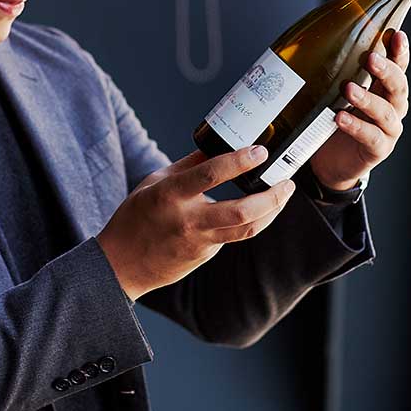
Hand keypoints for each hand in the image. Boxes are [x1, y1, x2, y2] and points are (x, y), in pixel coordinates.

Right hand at [96, 146, 297, 300]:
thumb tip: (220, 145)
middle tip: (287, 181)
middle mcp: (188, 220)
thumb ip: (189, 166)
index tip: (260, 151)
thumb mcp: (155, 181)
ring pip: (247, 229)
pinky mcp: (206, 256)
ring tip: (283, 193)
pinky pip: (232, 235)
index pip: (211, 174)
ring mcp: (199, 242)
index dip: (239, 161)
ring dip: (271, 211)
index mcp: (170, 194)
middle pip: (242, 211)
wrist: (123, 264)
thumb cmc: (136, 217)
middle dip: (272, 196)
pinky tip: (255, 208)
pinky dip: (247, 220)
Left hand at [308, 29, 410, 190]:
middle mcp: (392, 108)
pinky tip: (340, 118)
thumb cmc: (335, 120)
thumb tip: (318, 42)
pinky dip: (356, 126)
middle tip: (371, 58)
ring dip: (367, 99)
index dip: (400, 52)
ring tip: (348, 89)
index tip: (397, 35)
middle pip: (398, 87)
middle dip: (387, 71)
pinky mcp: (378, 150)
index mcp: (384, 89)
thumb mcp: (337, 94)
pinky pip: (371, 137)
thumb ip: (339, 74)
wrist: (330, 161)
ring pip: (385, 112)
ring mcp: (388, 130)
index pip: (398, 67)